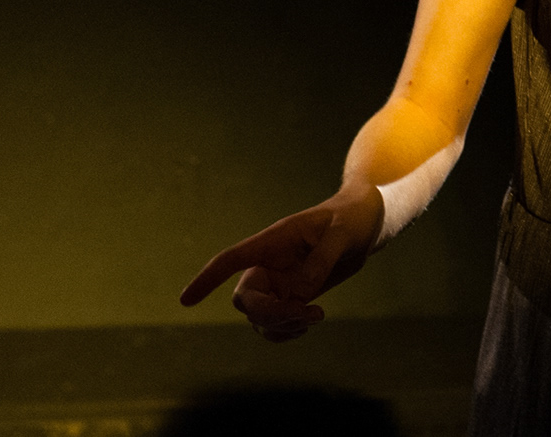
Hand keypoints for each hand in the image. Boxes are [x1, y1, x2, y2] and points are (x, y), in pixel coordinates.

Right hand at [177, 187, 382, 341]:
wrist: (365, 225)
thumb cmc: (351, 219)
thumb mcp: (343, 233)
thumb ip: (320, 261)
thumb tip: (299, 295)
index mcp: (273, 241)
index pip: (231, 260)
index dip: (207, 279)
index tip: (185, 301)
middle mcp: (269, 264)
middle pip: (245, 299)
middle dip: (269, 313)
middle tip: (307, 314)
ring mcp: (278, 283)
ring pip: (258, 317)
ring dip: (281, 326)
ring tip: (315, 317)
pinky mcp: (291, 298)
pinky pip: (275, 324)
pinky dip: (286, 331)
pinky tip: (308, 324)